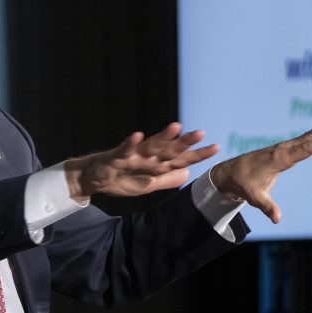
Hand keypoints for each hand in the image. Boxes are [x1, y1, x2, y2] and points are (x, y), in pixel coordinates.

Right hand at [63, 122, 219, 200]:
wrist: (95, 179)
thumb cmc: (121, 178)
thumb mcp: (147, 185)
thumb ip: (166, 179)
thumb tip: (187, 173)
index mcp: (156, 164)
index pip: (181, 158)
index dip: (198, 154)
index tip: (216, 147)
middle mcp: (148, 156)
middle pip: (169, 149)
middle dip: (185, 142)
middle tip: (201, 133)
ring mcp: (132, 155)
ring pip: (149, 145)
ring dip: (162, 137)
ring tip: (176, 127)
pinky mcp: (116, 157)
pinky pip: (124, 150)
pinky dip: (130, 143)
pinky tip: (137, 135)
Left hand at [210, 108, 311, 223]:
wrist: (230, 172)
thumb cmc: (243, 184)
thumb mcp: (254, 197)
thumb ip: (267, 206)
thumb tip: (277, 219)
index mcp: (279, 159)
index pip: (304, 150)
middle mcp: (284, 149)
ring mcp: (286, 147)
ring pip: (311, 134)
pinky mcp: (286, 149)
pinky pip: (307, 138)